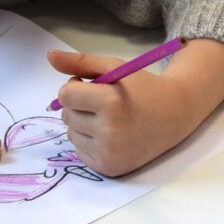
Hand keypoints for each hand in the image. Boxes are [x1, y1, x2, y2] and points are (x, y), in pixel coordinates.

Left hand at [48, 41, 223, 176]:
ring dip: (82, 124)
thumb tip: (49, 56)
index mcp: (112, 102)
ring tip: (107, 118)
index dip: (75, 86)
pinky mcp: (108, 168)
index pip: (66, 95)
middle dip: (78, 105)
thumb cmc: (142, 88)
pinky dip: (89, 141)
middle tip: (102, 102)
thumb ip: (81, 62)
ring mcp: (109, 153)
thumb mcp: (115, 68)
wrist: (174, 116)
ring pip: (71, 134)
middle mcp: (109, 131)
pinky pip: (80, 151)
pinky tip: (110, 134)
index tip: (91, 84)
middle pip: (66, 115)